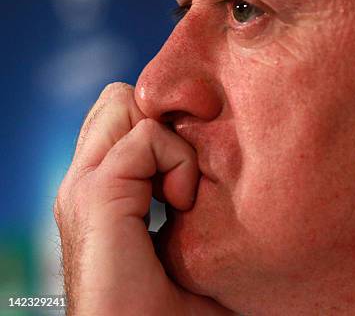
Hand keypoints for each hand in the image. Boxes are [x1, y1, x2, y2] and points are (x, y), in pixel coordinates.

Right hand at [54, 83, 233, 314]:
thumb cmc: (174, 306)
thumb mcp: (188, 238)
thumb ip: (191, 200)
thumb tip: (228, 170)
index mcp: (103, 191)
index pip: (127, 118)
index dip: (168, 129)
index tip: (196, 172)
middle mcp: (87, 181)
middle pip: (121, 99)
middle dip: (163, 121)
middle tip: (188, 172)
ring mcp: (86, 185)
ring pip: (124, 101)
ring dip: (169, 137)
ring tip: (185, 192)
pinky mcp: (97, 194)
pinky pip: (146, 135)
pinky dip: (177, 161)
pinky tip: (184, 205)